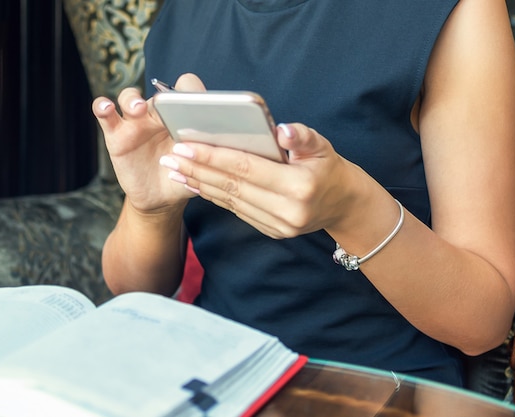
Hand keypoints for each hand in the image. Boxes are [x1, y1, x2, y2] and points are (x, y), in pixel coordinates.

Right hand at [92, 74, 206, 213]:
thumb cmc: (186, 175)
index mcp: (182, 114)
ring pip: (129, 98)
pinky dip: (102, 107)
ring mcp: (136, 122)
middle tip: (167, 104)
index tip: (197, 103)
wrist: (164, 197)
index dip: (192, 92)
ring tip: (138, 109)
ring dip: (132, 99)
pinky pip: (105, 115)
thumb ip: (205, 150)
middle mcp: (159, 114)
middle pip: (158, 92)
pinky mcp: (116, 135)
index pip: (187, 89)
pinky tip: (106, 108)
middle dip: (164, 96)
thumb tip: (214, 142)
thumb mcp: (200, 164)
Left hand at [159, 123, 366, 238]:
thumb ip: (301, 136)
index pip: (247, 168)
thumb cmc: (330, 168)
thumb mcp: (322, 145)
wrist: (344, 205)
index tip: (185, 145)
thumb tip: (281, 130)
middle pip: (233, 187)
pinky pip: (238, 211)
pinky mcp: (272, 231)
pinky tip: (198, 184)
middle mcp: (287, 211)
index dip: (214, 156)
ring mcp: (279, 225)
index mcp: (299, 186)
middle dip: (198, 170)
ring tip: (175, 170)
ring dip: (201, 185)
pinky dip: (215, 197)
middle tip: (170, 157)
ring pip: (231, 202)